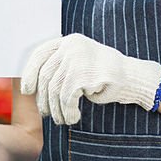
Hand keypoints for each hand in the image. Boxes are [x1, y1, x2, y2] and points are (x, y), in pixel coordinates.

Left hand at [20, 34, 160, 124]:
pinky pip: (66, 98)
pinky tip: (73, 117)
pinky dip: (68, 111)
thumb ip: (61, 67)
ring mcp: (77, 60)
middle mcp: (71, 47)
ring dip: (57, 109)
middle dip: (44, 98)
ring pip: (55, 90)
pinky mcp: (83, 75)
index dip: (30, 73)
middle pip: (46, 75)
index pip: (40, 54)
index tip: (27, 90)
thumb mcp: (80, 63)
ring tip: (62, 119)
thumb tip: (34, 87)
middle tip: (47, 114)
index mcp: (69, 41)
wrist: (132, 77)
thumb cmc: (104, 74)